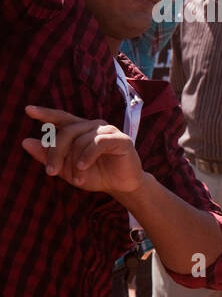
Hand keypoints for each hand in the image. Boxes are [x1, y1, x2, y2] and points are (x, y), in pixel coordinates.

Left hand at [22, 105, 143, 195]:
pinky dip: (87, 156)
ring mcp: (108, 131)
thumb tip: (26, 142)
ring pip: (81, 140)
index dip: (46, 113)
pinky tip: (83, 167)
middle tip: (50, 172)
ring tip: (76, 178)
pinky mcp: (120, 139)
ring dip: (74, 162)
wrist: (121, 186)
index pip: (61, 118)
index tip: (28, 110)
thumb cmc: (95, 175)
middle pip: (67, 131)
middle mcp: (93, 126)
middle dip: (55, 152)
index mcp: (80, 130)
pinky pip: (98, 143)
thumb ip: (48, 156)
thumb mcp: (67, 169)